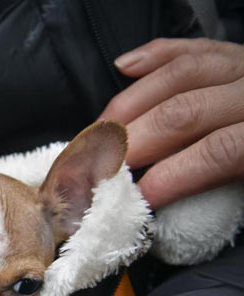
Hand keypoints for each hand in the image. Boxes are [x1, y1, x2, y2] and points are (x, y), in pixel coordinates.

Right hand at [100, 38, 243, 208]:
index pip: (218, 151)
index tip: (139, 200)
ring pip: (180, 74)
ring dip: (131, 104)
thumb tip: (172, 212)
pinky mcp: (235, 53)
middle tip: (101, 170)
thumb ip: (226, 188)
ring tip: (101, 133)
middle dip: (137, 142)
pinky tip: (123, 67)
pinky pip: (190, 47)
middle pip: (186, 110)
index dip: (172, 176)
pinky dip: (152, 55)